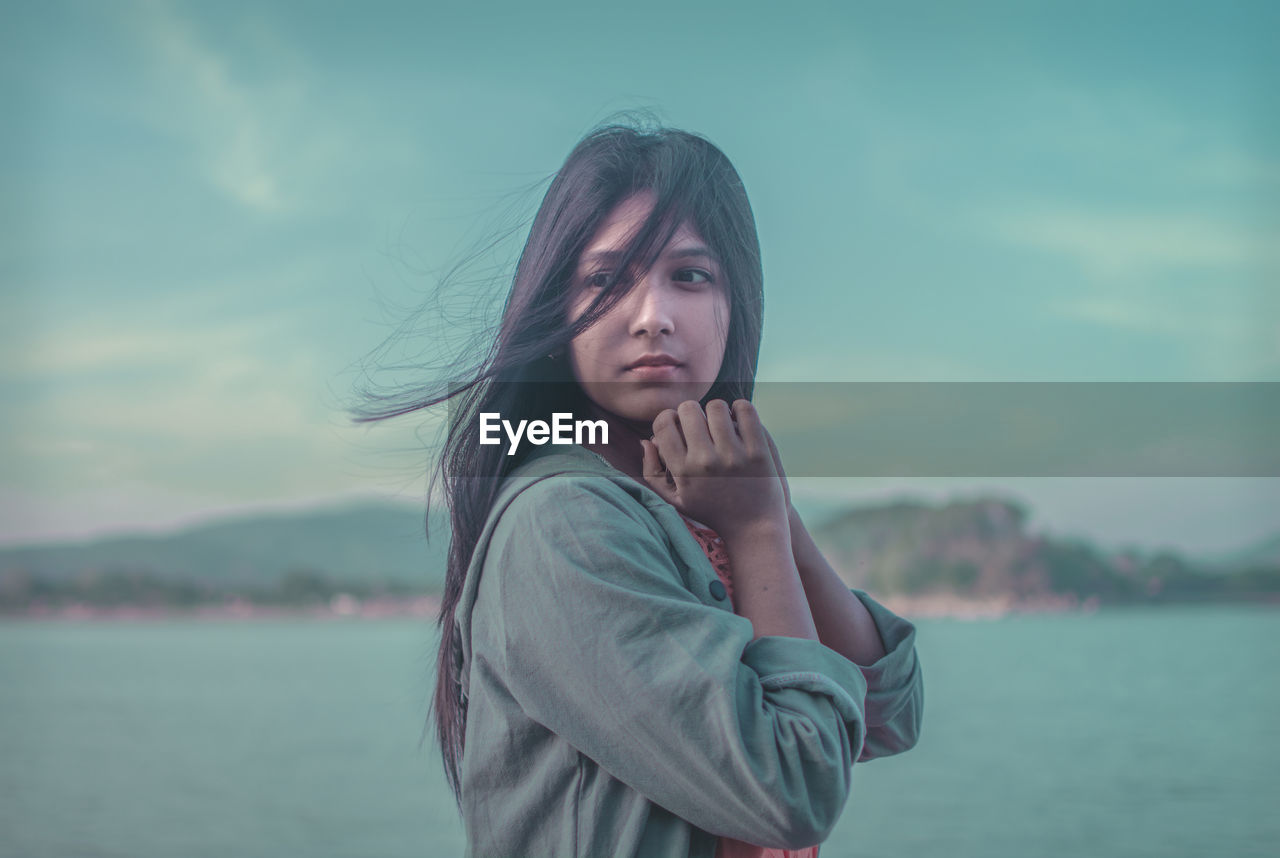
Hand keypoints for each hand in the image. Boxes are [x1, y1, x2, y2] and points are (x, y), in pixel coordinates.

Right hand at [640, 399, 788, 538]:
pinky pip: (745, 410)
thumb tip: (646, 440)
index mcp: (683, 471)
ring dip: (716, 410)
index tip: (677, 423)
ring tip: (719, 421)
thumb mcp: (676, 500)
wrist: (754, 528)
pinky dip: (740, 408)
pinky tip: (737, 419)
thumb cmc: (711, 512)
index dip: (668, 417)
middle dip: (691, 411)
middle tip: (700, 422)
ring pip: (716, 406)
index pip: (663, 423)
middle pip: (688, 409)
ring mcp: (734, 456)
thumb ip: (652, 472)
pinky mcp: (759, 451)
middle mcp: (705, 462)